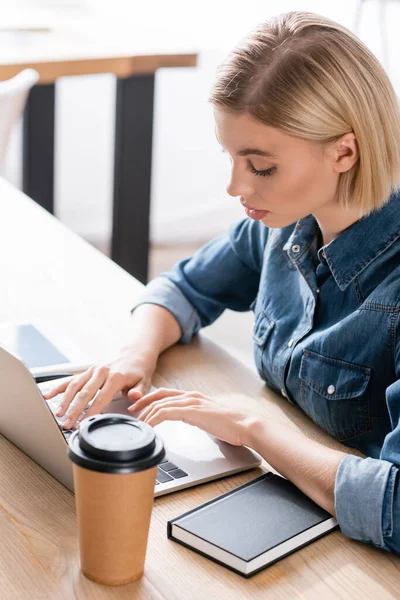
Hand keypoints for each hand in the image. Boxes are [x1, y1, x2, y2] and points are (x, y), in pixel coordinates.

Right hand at [43, 352, 155, 429]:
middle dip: (74, 411)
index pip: (101, 398)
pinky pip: (71, 379)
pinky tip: (49, 395)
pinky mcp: (88, 370)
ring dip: (65, 401)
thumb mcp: (145, 382)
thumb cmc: (139, 370)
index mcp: (115, 377)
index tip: (83, 424)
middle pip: (84, 394)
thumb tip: (133, 397)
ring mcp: (93, 370)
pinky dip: (59, 387)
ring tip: (59, 414)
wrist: (135, 353)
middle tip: (67, 424)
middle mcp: (102, 372)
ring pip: (75, 386)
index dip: (91, 413)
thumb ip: (138, 392)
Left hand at [128, 388, 258, 446]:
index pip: (165, 393)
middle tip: (131, 412)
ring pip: (159, 405)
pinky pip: (165, 413)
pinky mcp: (190, 411)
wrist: (243, 425)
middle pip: (158, 396)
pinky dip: (154, 420)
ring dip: (146, 414)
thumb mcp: (208, 418)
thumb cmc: (229, 425)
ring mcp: (190, 402)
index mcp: (193, 396)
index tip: (139, 407)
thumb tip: (190, 423)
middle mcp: (189, 396)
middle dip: (142, 403)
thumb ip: (196, 417)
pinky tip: (149, 428)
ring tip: (138, 424)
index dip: (150, 399)